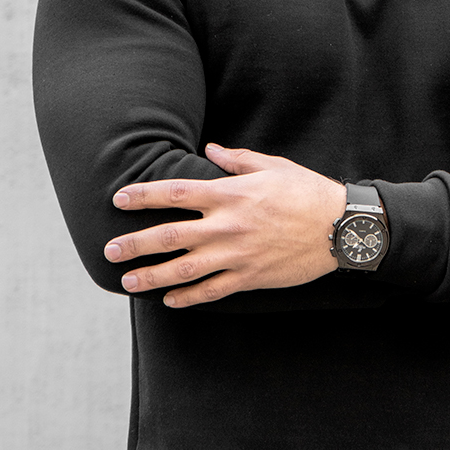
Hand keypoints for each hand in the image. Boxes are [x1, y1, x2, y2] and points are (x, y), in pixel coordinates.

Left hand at [104, 144, 346, 307]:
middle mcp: (227, 226)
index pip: (175, 194)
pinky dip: (188, 298)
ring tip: (128, 282)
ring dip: (152, 277)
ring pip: (184, 270)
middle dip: (135, 244)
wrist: (340, 227)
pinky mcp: (250, 277)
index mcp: (231, 194)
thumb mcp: (273, 166)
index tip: (119, 199)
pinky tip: (169, 300)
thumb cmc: (307, 191)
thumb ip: (237, 160)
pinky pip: (212, 291)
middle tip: (109, 251)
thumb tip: (210, 149)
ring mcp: (237, 255)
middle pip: (170, 236)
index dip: (144, 196)